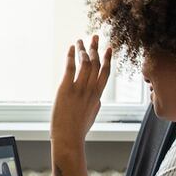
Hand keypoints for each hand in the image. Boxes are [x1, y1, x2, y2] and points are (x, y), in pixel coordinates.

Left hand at [50, 37, 111, 175]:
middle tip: (95, 36)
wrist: (68, 139)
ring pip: (86, 63)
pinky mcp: (66, 89)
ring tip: (80, 41)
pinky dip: (72, 55)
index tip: (109, 47)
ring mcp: (79, 89)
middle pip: (97, 64)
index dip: (108, 59)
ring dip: (84, 49)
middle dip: (96, 48)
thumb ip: (96, 105)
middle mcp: (90, 90)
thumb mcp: (92, 116)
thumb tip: (99, 100)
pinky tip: (72, 48)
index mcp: (97, 96)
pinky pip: (71, 68)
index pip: (106, 73)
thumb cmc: (78, 130)